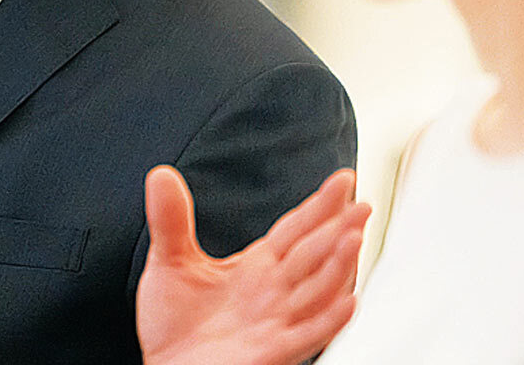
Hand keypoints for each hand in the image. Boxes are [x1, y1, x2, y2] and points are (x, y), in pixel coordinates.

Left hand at [136, 166, 368, 364]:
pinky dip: (329, 319)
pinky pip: (308, 335)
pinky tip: (348, 300)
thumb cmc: (175, 325)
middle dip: (339, 230)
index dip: (320, 205)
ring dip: (338, 266)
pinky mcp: (271, 352)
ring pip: (317, 290)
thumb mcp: (170, 262)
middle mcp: (274, 292)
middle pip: (313, 254)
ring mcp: (277, 322)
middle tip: (363, 205)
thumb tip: (160, 175)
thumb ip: (171, 219)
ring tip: (355, 238)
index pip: (296, 229)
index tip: (344, 179)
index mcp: (258, 267)